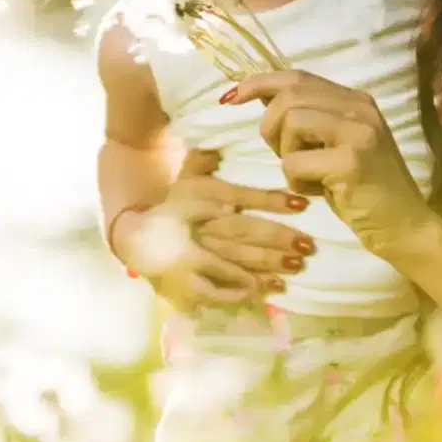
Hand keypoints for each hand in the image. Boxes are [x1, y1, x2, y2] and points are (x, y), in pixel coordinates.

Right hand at [114, 149, 315, 312]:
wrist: (134, 239)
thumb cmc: (170, 208)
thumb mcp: (184, 180)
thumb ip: (201, 162)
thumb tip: (215, 149)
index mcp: (199, 201)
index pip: (241, 197)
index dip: (272, 200)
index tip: (301, 203)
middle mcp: (198, 231)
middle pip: (243, 233)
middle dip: (277, 240)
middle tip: (307, 245)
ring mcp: (193, 260)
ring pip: (235, 264)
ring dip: (268, 267)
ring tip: (296, 267)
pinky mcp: (189, 285)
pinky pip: (219, 292)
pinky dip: (245, 292)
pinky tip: (269, 290)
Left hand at [222, 70, 432, 258]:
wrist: (405, 225)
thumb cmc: (365, 189)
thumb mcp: (339, 144)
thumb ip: (311, 118)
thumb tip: (260, 96)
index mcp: (357, 100)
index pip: (298, 77)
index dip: (259, 82)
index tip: (230, 96)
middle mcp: (360, 109)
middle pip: (288, 97)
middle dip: (270, 127)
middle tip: (284, 154)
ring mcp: (358, 133)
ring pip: (289, 124)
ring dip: (285, 154)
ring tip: (307, 174)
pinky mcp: (351, 162)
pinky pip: (293, 163)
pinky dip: (295, 182)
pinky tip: (318, 192)